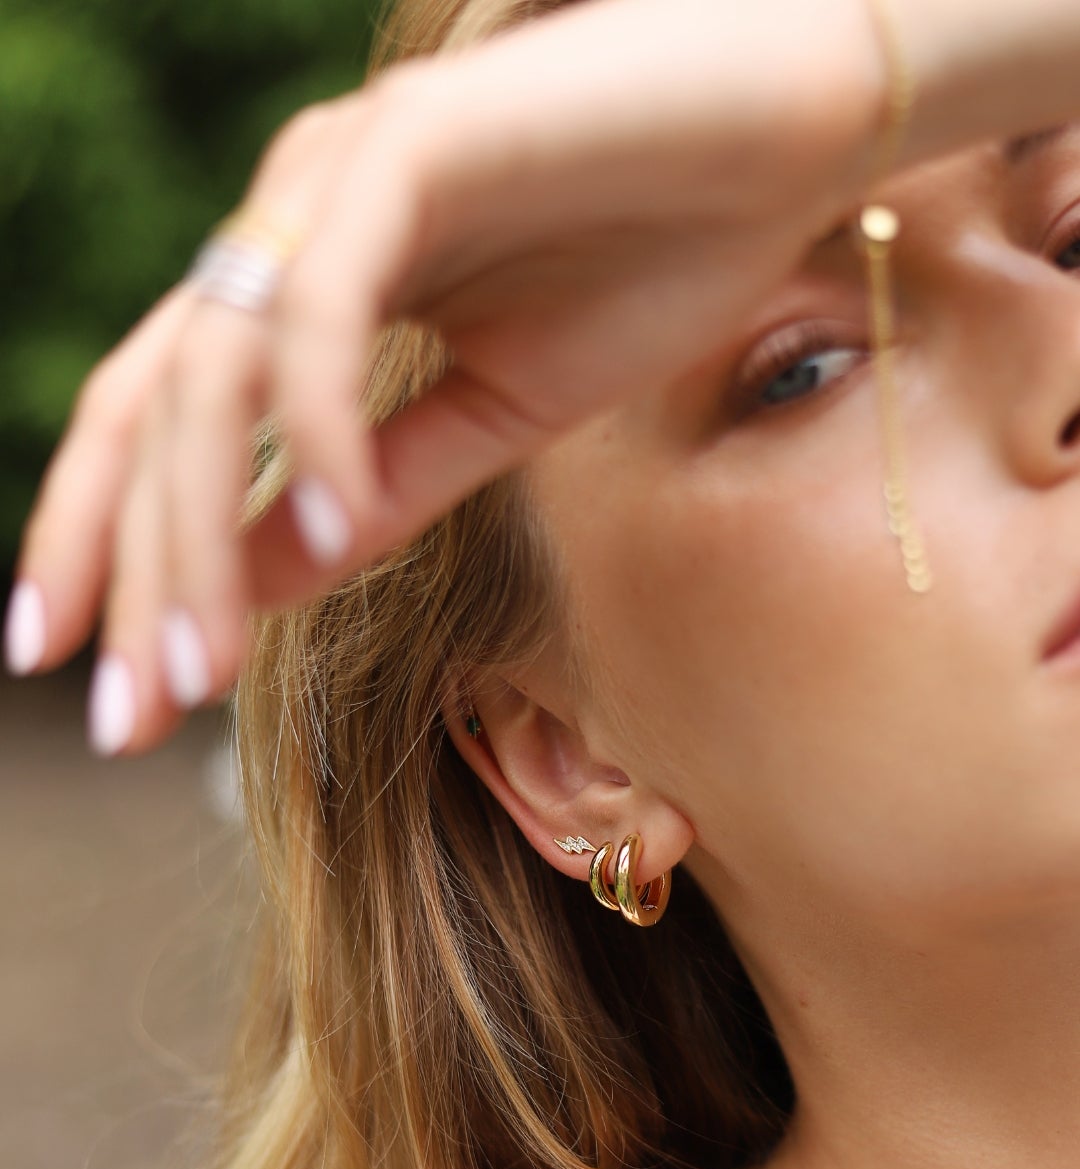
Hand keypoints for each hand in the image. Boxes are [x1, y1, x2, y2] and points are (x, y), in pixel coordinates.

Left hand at [7, 0, 1076, 755]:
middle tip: (125, 718)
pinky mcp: (411, 135)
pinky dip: (319, 419)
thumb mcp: (498, 419)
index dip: (115, 556)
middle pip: (153, 414)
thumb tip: (253, 594)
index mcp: (306, 286)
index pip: (165, 434)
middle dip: (125, 571)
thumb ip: (377, 495)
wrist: (790, 133)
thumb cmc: (658, 256)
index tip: (118, 693)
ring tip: (200, 666)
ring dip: (194, 530)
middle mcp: (294, 225)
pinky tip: (345, 530)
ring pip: (213, 368)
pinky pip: (327, 298)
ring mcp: (340, 174)